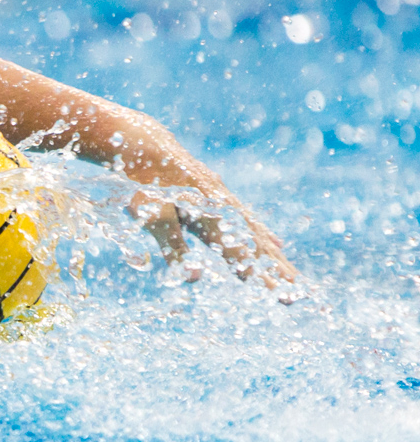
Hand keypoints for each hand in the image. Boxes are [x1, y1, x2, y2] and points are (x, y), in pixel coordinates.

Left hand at [131, 190, 298, 293]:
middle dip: (277, 272)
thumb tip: (193, 280)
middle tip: (298, 297)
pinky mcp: (220, 195)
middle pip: (256, 246)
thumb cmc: (144, 183)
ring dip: (275, 258)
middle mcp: (225, 207)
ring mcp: (225, 200)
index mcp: (210, 215)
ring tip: (294, 279)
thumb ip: (173, 247)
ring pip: (256, 233)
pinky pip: (249, 220)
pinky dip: (264, 235)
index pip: (242, 255)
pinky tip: (276, 244)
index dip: (262, 277)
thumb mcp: (150, 217)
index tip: (286, 297)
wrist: (144, 144)